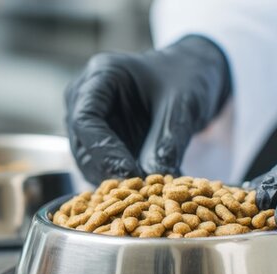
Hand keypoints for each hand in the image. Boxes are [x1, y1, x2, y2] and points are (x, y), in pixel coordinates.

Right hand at [64, 35, 230, 182]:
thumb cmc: (187, 78)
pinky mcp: (101, 143)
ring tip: (147, 195)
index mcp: (101, 76)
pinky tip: (147, 193)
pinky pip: (104, 169)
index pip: (85, 119)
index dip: (103, 150)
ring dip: (116, 182)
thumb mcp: (183, 105)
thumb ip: (167, 141)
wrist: (193, 75)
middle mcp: (85, 99)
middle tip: (140, 193)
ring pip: (89, 163)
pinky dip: (123, 183)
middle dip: (109, 172)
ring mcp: (90, 123)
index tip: (130, 173)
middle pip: (82, 145)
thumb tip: (158, 183)